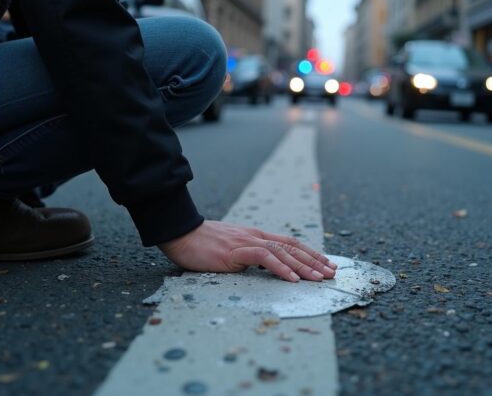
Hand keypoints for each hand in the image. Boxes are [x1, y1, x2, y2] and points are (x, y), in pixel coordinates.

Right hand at [158, 220, 336, 281]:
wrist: (181, 233)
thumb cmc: (203, 243)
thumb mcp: (230, 248)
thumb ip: (248, 254)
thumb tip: (263, 265)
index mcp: (255, 236)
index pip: (289, 242)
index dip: (309, 252)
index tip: (325, 262)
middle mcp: (256, 236)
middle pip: (292, 246)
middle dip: (314, 259)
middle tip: (332, 271)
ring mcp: (246, 242)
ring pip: (282, 252)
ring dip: (303, 265)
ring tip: (319, 278)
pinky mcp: (235, 251)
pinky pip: (263, 258)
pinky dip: (280, 268)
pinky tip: (292, 279)